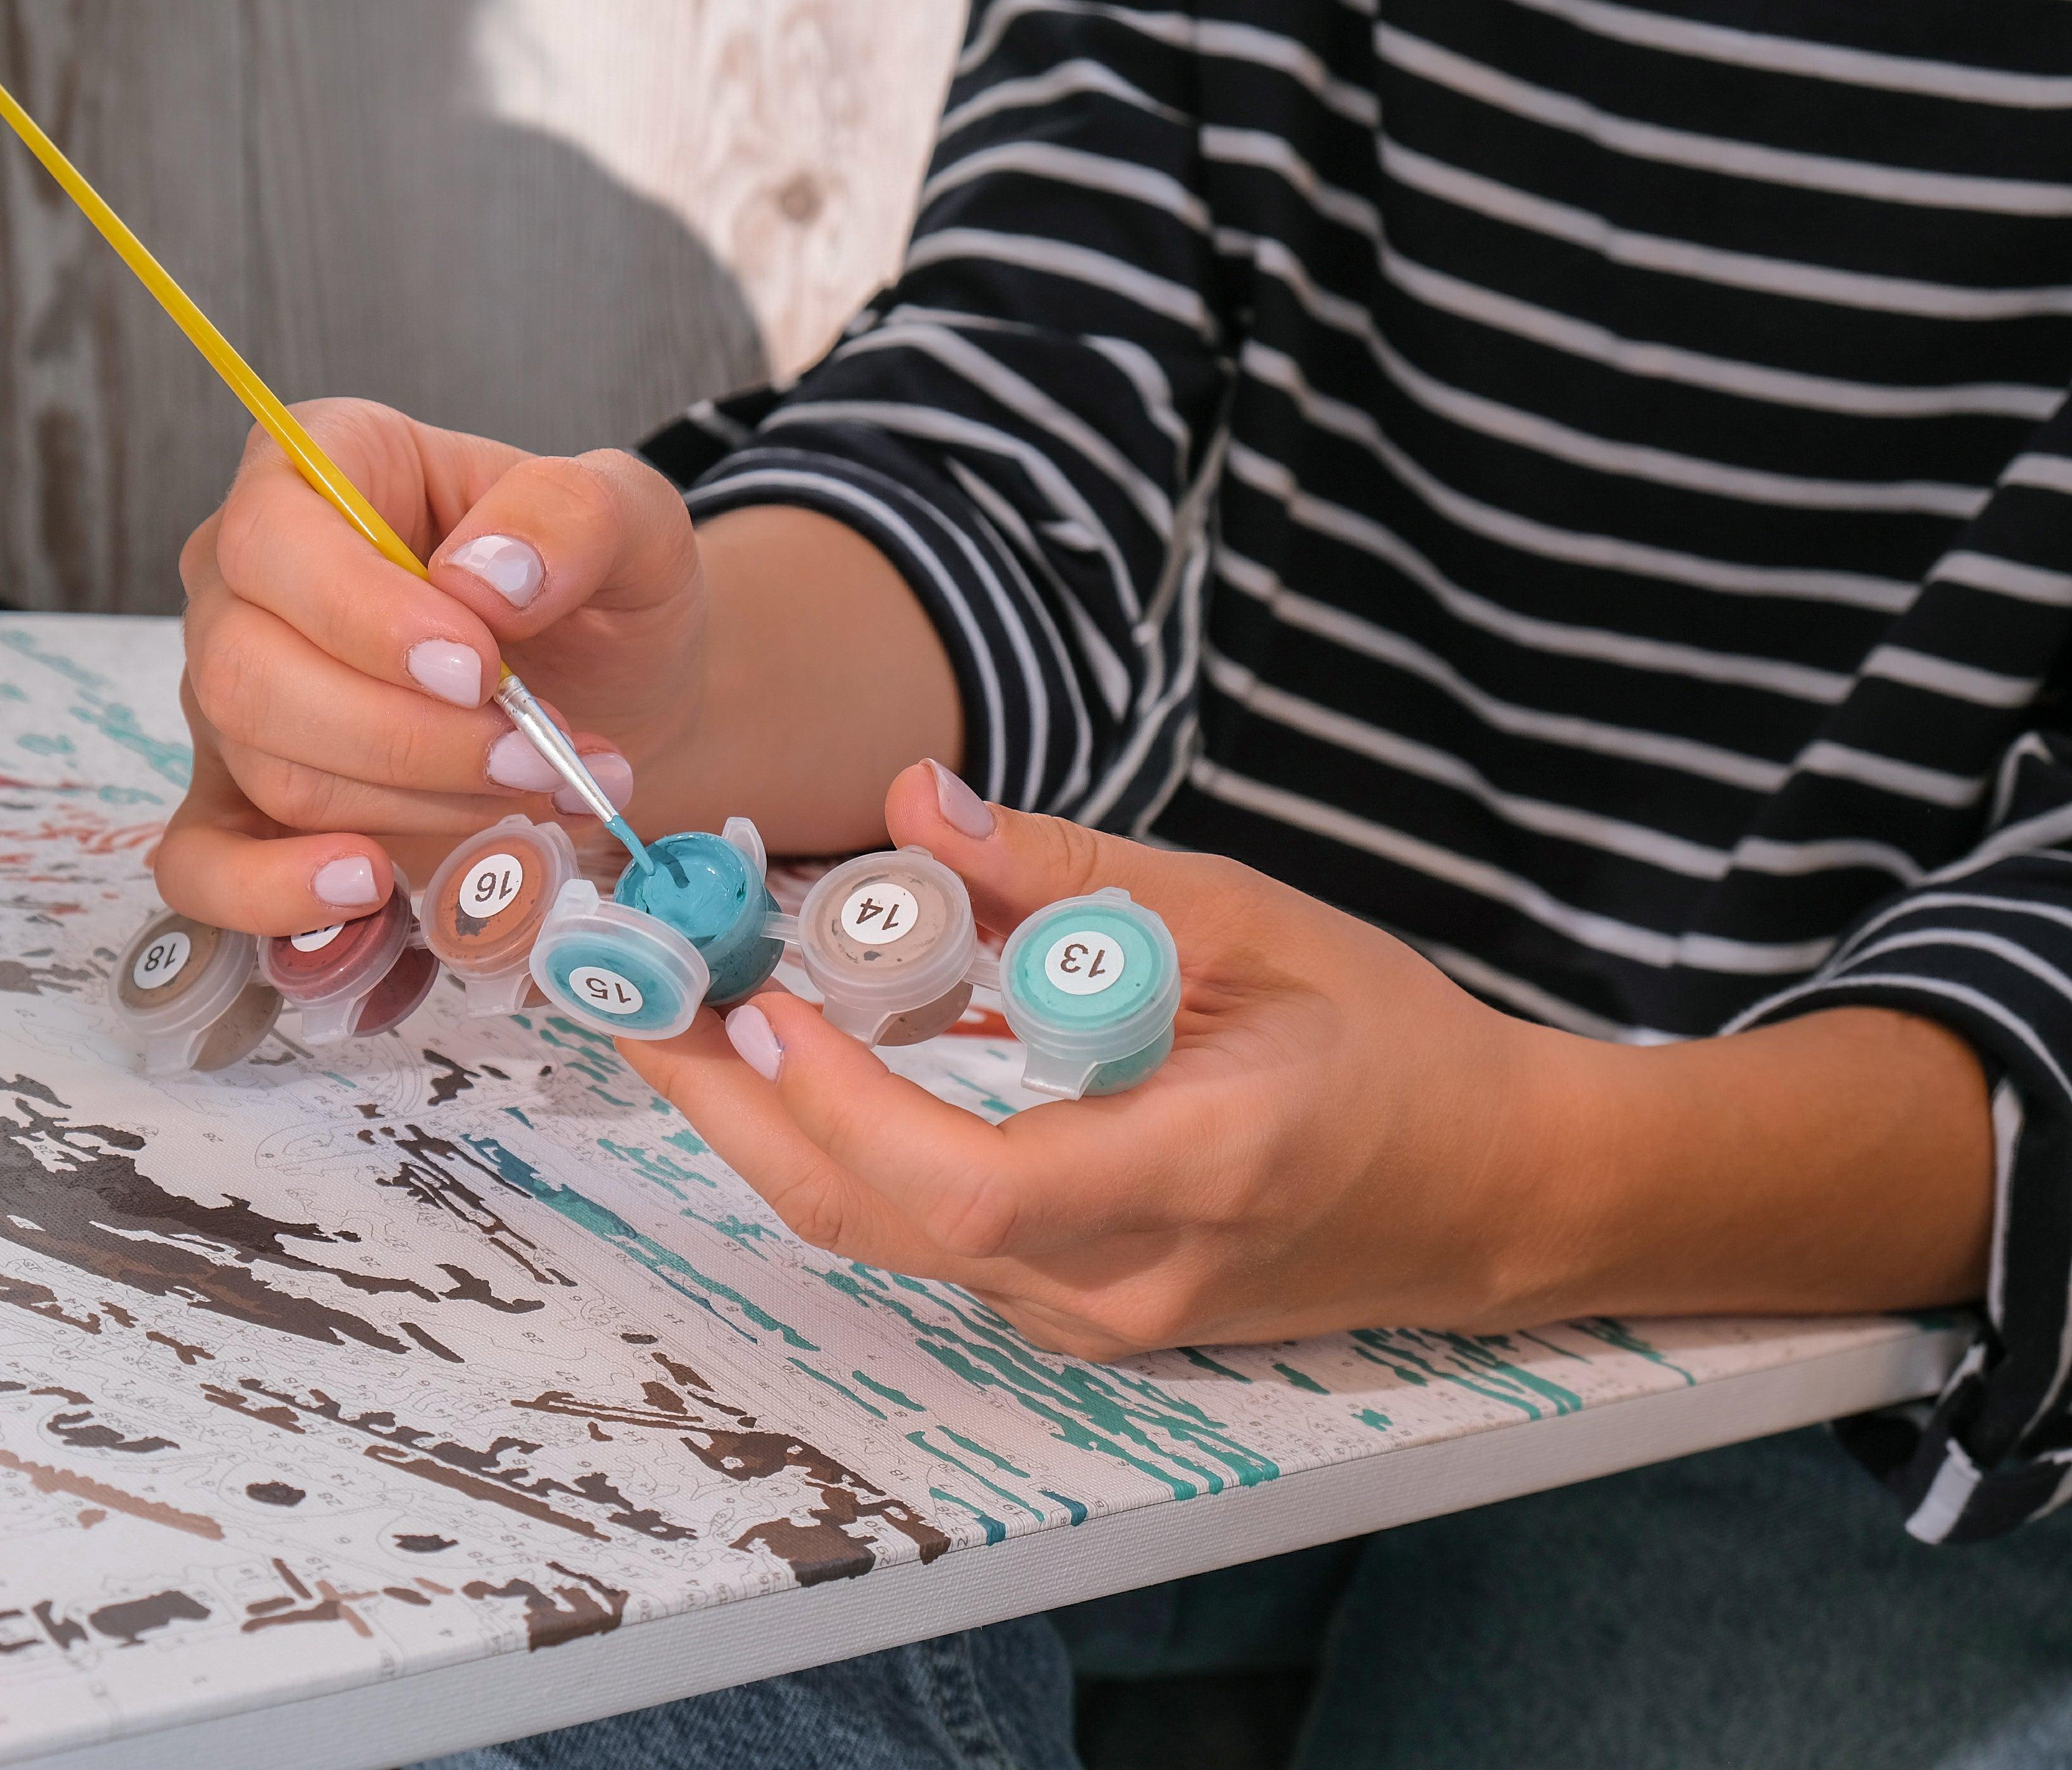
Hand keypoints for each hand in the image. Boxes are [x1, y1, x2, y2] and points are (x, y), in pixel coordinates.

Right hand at [153, 400, 708, 933]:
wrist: (614, 696)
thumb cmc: (598, 594)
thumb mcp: (632, 522)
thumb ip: (572, 516)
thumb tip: (485, 580)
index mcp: (322, 471)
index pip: (273, 534)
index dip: (362, 613)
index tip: (480, 670)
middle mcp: (248, 580)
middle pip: (248, 669)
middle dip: (403, 736)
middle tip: (532, 755)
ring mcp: (233, 697)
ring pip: (267, 768)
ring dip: (410, 804)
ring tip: (531, 793)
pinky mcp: (246, 801)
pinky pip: (202, 863)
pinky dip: (273, 893)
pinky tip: (369, 885)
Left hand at [622, 763, 1993, 1357]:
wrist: (1489, 1197)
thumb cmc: (1394, 1049)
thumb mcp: (1254, 921)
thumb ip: (1075, 872)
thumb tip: (914, 803)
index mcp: (1195, 1175)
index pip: (974, 1185)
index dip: (846, 1104)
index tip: (761, 1003)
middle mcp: (1123, 1279)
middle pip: (875, 1222)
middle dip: (729, 1106)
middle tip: (632, 988)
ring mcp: (1092, 1317)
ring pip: (877, 1235)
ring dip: (765, 1121)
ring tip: (683, 1002)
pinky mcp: (1069, 1313)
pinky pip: (919, 1236)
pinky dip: (839, 1142)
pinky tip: (798, 1050)